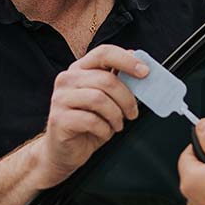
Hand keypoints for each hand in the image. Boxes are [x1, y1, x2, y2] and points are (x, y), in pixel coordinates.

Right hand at [33, 44, 145, 187]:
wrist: (65, 151)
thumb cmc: (88, 123)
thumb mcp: (107, 100)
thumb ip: (119, 82)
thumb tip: (142, 68)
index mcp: (80, 69)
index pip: (104, 53)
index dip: (127, 60)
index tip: (145, 72)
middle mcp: (67, 79)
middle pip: (106, 80)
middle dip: (127, 99)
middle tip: (133, 113)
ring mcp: (60, 98)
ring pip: (99, 99)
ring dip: (116, 115)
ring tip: (117, 124)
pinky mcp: (59, 119)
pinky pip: (91, 120)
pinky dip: (105, 129)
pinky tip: (104, 132)